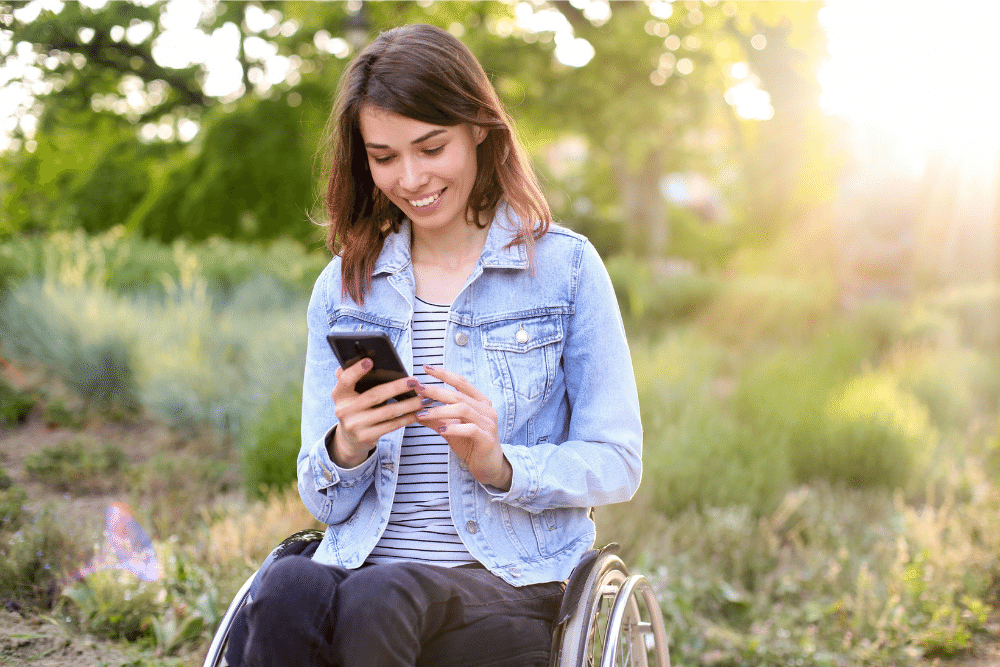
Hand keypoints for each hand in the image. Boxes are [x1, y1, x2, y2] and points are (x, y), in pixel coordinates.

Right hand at [330, 358, 423, 467]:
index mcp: (339, 394)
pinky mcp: (366, 437)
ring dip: (408, 405)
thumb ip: (356, 379)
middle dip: (397, 387)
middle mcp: (344, 410)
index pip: (345, 380)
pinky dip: (406, 418)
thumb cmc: (357, 408)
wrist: (350, 439)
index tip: (369, 360)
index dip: (356, 370)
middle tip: (415, 381)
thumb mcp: (351, 395)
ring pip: (387, 412)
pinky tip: (417, 412)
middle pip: (374, 395)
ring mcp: (354, 425)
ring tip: (423, 398)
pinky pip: (391, 425)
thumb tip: (370, 358)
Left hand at [414, 365, 512, 490]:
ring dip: (440, 410)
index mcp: (479, 402)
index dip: (444, 374)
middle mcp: (486, 409)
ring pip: (463, 409)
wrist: (489, 467)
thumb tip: (415, 410)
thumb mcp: (451, 428)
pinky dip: (454, 427)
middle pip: (459, 395)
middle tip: (419, 390)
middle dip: (436, 391)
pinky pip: (470, 429)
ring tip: (423, 413)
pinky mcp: (487, 439)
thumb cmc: (471, 444)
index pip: (461, 382)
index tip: (426, 368)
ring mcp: (488, 423)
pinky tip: (441, 430)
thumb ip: (436, 418)